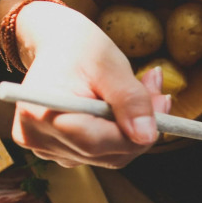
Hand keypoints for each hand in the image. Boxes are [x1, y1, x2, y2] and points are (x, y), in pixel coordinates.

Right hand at [10, 2, 167, 167]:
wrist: (58, 46)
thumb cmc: (78, 48)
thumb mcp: (109, 65)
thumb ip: (130, 100)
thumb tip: (146, 136)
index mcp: (40, 114)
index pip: (97, 143)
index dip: (136, 131)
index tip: (162, 103)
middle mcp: (39, 139)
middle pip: (108, 154)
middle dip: (141, 128)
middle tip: (159, 93)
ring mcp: (48, 150)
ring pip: (112, 156)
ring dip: (136, 130)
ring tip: (145, 92)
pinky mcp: (61, 152)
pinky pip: (105, 153)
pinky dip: (123, 133)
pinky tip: (126, 108)